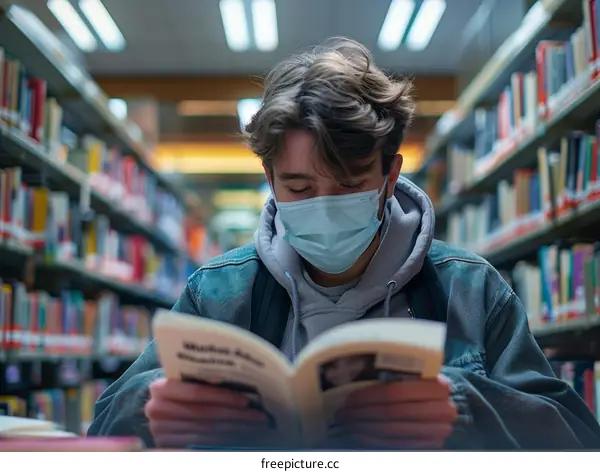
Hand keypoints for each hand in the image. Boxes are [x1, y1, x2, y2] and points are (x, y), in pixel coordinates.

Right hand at [145, 378, 271, 448]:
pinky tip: (243, 436)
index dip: (223, 397)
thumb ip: (203, 377)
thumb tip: (241, 378)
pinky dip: (226, 441)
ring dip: (236, 430)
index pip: (197, 393)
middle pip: (205, 415)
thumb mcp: (188, 379)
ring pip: (207, 432)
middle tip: (261, 417)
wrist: (161, 409)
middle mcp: (156, 411)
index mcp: (160, 388)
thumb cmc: (182, 388)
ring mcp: (161, 432)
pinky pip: (203, 445)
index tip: (246, 400)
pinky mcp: (169, 447)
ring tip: (257, 427)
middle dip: (236, 416)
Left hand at [333, 376, 456, 448]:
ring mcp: (437, 431)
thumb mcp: (415, 372)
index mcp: (438, 386)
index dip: (368, 396)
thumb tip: (355, 376)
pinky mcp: (430, 445)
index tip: (348, 398)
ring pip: (391, 431)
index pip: (394, 392)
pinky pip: (395, 445)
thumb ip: (395, 373)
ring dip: (363, 428)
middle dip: (362, 413)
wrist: (445, 402)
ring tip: (347, 423)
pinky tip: (359, 434)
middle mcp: (443, 410)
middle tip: (342, 413)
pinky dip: (373, 440)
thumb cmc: (422, 382)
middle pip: (391, 413)